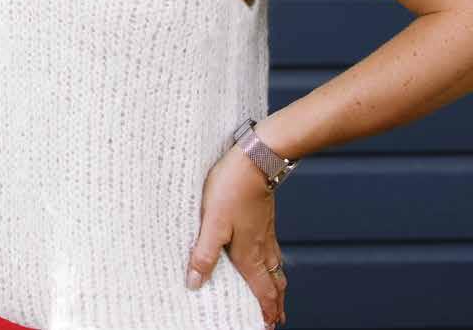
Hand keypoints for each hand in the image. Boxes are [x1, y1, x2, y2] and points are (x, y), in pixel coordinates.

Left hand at [187, 147, 285, 327]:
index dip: (264, 310)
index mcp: (250, 254)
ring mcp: (266, 233)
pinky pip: (273, 251)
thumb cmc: (233, 188)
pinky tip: (269, 258)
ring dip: (277, 286)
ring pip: (275, 268)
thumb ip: (204, 254)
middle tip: (277, 319)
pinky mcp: (264, 219)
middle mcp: (262, 247)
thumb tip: (195, 283)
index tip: (267, 326)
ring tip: (278, 297)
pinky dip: (274, 265)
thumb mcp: (212, 223)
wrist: (256, 159)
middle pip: (273, 284)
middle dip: (275, 304)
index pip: (262, 292)